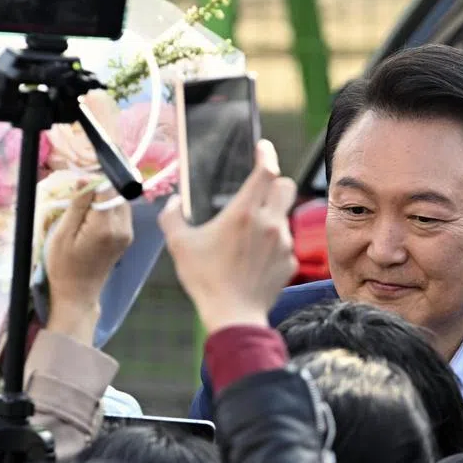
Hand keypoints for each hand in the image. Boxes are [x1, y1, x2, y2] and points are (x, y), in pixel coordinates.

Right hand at [44, 190, 133, 342]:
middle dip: (99, 189)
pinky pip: (121, 213)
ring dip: (104, 199)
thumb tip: (86, 179)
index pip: (107, 189)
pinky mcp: (127, 237)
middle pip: (117, 194)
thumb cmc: (63, 265)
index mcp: (105, 227)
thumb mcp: (63, 234)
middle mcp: (123, 228)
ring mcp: (128, 233)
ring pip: (120, 202)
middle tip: (78, 196)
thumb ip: (78, 206)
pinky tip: (91, 218)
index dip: (93, 182)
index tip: (78, 184)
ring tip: (83, 209)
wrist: (78, 292)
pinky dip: (108, 209)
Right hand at [160, 141, 298, 333]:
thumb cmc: (205, 279)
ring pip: (285, 216)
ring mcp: (284, 243)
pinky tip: (255, 258)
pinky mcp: (290, 262)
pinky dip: (273, 244)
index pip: (266, 171)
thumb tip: (173, 203)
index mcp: (244, 212)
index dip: (266, 154)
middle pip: (286, 186)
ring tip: (248, 235)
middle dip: (275, 182)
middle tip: (259, 189)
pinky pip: (286, 244)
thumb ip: (172, 217)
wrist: (234, 315)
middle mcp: (270, 223)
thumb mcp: (179, 245)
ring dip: (271, 216)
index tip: (262, 147)